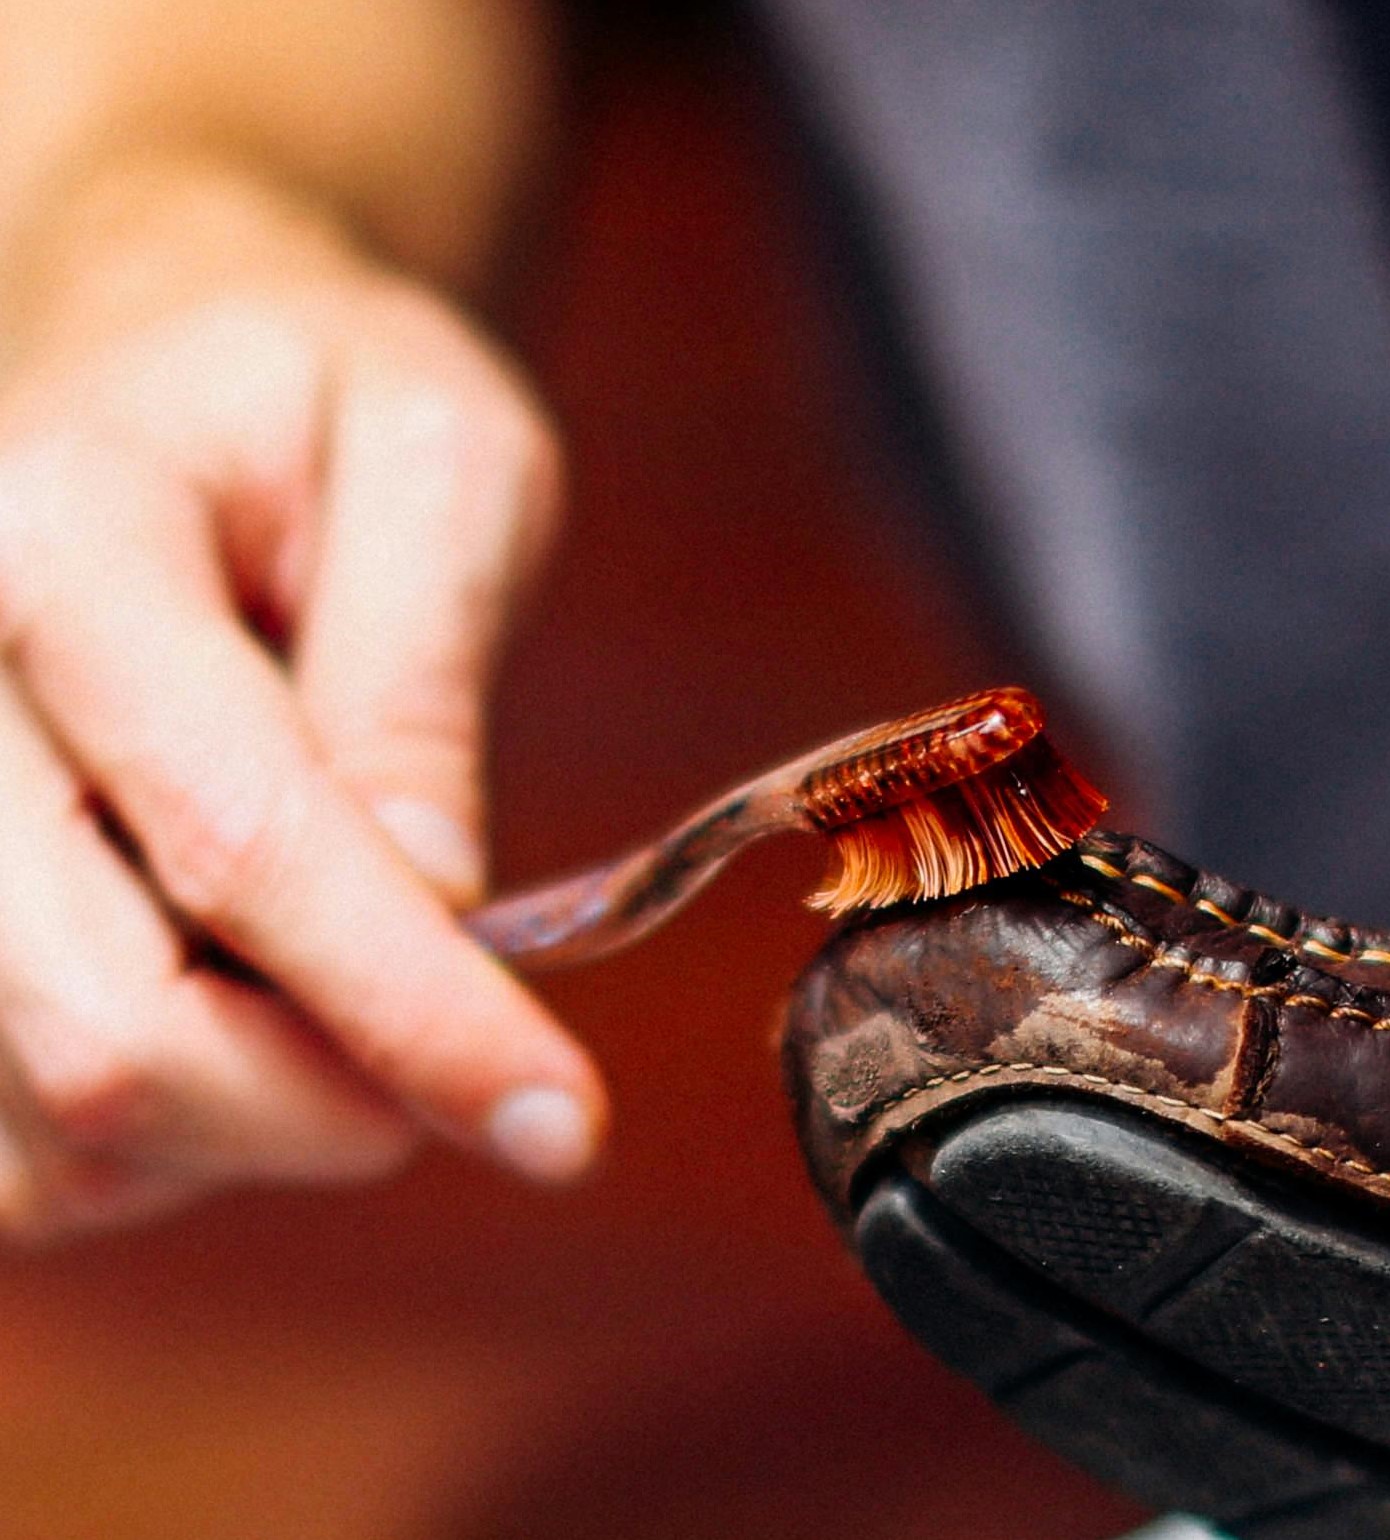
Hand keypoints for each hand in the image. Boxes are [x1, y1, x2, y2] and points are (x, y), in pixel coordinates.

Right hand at [0, 157, 604, 1240]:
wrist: (151, 361)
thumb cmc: (314, 396)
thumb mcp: (439, 458)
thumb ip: (419, 673)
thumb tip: (432, 898)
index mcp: (58, 550)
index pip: (240, 843)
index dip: (417, 1014)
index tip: (566, 1126)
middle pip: (101, 1027)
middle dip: (330, 1103)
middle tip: (486, 1069)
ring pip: (46, 1122)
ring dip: (248, 1124)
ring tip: (363, 997)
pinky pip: (18, 1148)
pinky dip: (159, 1144)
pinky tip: (254, 1028)